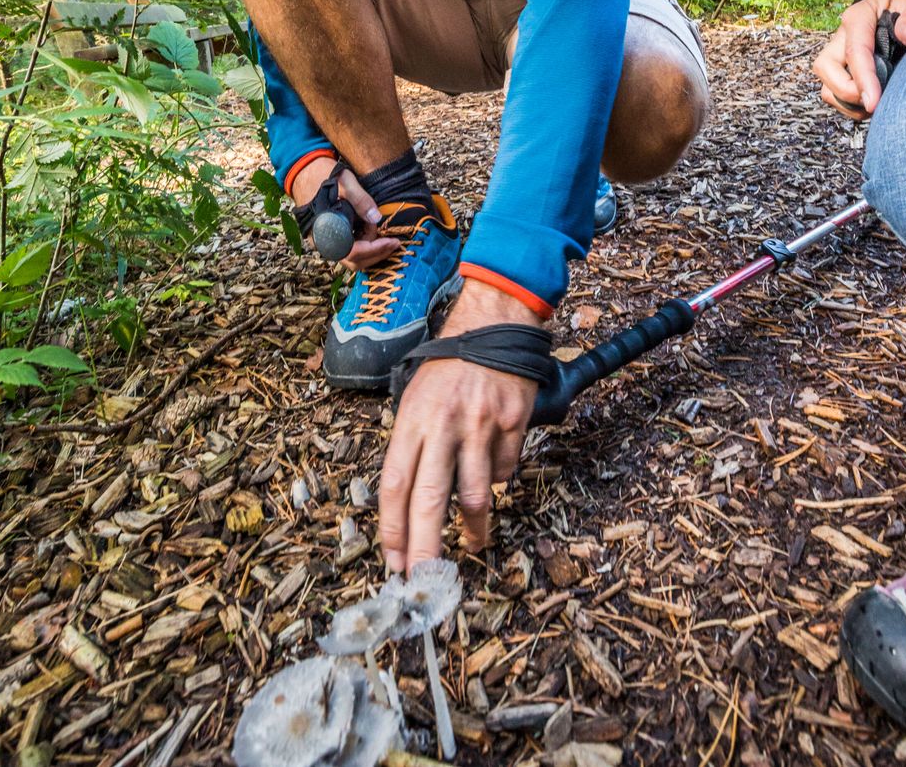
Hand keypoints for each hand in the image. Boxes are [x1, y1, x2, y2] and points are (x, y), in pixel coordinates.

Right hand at [290, 158, 399, 268]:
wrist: (303, 170)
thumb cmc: (323, 174)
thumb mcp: (345, 180)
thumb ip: (361, 199)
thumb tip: (376, 218)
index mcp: (325, 230)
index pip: (354, 253)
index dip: (376, 250)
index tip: (393, 241)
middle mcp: (323, 241)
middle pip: (354, 261)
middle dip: (377, 253)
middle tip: (394, 242)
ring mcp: (325, 241)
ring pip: (352, 258)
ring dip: (371, 250)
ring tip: (384, 234)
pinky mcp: (329, 237)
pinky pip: (348, 249)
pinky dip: (363, 245)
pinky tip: (373, 232)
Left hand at [378, 280, 541, 572]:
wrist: (494, 323)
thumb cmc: (450, 364)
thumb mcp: (415, 396)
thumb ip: (412, 444)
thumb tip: (408, 501)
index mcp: (412, 419)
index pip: (394, 484)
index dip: (392, 530)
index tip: (395, 562)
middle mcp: (444, 425)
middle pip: (429, 499)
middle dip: (425, 549)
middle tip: (426, 582)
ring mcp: (481, 426)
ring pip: (475, 493)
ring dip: (472, 527)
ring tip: (471, 544)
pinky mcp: (513, 424)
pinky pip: (506, 469)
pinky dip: (500, 479)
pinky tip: (495, 473)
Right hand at [813, 0, 905, 117]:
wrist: (895, 6)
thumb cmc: (903, 6)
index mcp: (857, 19)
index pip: (854, 52)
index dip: (863, 80)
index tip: (874, 103)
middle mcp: (840, 37)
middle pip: (825, 69)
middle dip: (847, 92)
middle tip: (876, 102)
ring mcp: (836, 54)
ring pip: (826, 85)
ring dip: (847, 102)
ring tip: (876, 104)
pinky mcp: (839, 69)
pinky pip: (833, 93)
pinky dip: (850, 105)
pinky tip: (872, 102)